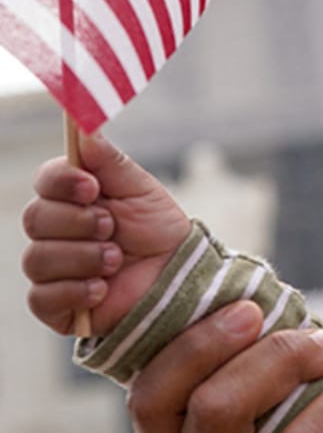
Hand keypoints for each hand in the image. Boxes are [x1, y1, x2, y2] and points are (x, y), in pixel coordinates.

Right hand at [21, 135, 190, 335]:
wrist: (178, 276)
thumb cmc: (158, 230)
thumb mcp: (141, 190)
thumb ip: (110, 162)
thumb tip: (84, 128)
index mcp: (72, 198)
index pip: (46, 181)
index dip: (62, 182)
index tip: (91, 187)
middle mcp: (55, 231)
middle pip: (35, 219)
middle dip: (79, 223)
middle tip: (112, 227)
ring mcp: (52, 268)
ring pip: (38, 258)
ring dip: (84, 257)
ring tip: (117, 260)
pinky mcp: (55, 304)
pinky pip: (42, 297)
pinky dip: (77, 290)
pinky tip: (103, 288)